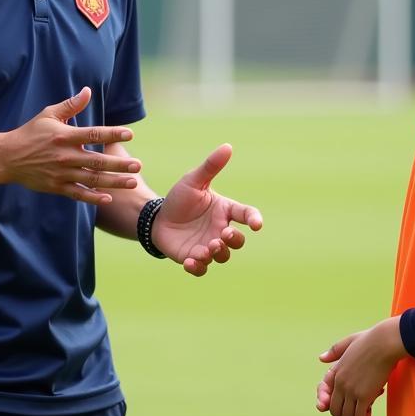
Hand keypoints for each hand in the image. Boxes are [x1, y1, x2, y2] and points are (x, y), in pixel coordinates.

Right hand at [0, 87, 141, 204]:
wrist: (8, 158)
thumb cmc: (30, 133)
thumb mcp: (48, 115)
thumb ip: (71, 105)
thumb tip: (88, 91)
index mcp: (65, 136)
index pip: (93, 134)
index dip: (112, 134)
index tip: (129, 134)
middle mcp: (65, 156)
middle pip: (97, 161)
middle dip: (119, 164)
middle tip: (138, 165)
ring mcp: (61, 173)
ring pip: (92, 179)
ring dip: (113, 182)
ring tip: (132, 182)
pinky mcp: (56, 187)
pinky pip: (78, 194)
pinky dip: (93, 197)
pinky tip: (108, 198)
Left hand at [152, 144, 262, 276]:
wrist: (157, 218)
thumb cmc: (179, 199)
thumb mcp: (193, 181)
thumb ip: (210, 166)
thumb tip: (227, 146)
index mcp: (224, 211)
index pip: (246, 215)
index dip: (254, 219)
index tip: (256, 224)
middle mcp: (220, 230)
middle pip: (238, 241)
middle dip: (234, 240)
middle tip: (223, 235)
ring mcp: (208, 246)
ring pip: (223, 256)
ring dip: (218, 253)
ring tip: (208, 247)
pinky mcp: (194, 258)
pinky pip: (202, 268)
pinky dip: (198, 267)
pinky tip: (190, 261)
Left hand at [315, 317, 406, 415]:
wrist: (385, 342)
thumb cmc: (370, 340)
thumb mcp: (348, 342)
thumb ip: (335, 351)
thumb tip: (321, 358)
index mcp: (336, 371)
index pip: (325, 393)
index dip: (328, 405)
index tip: (335, 411)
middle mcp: (341, 383)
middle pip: (335, 409)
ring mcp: (352, 390)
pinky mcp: (365, 396)